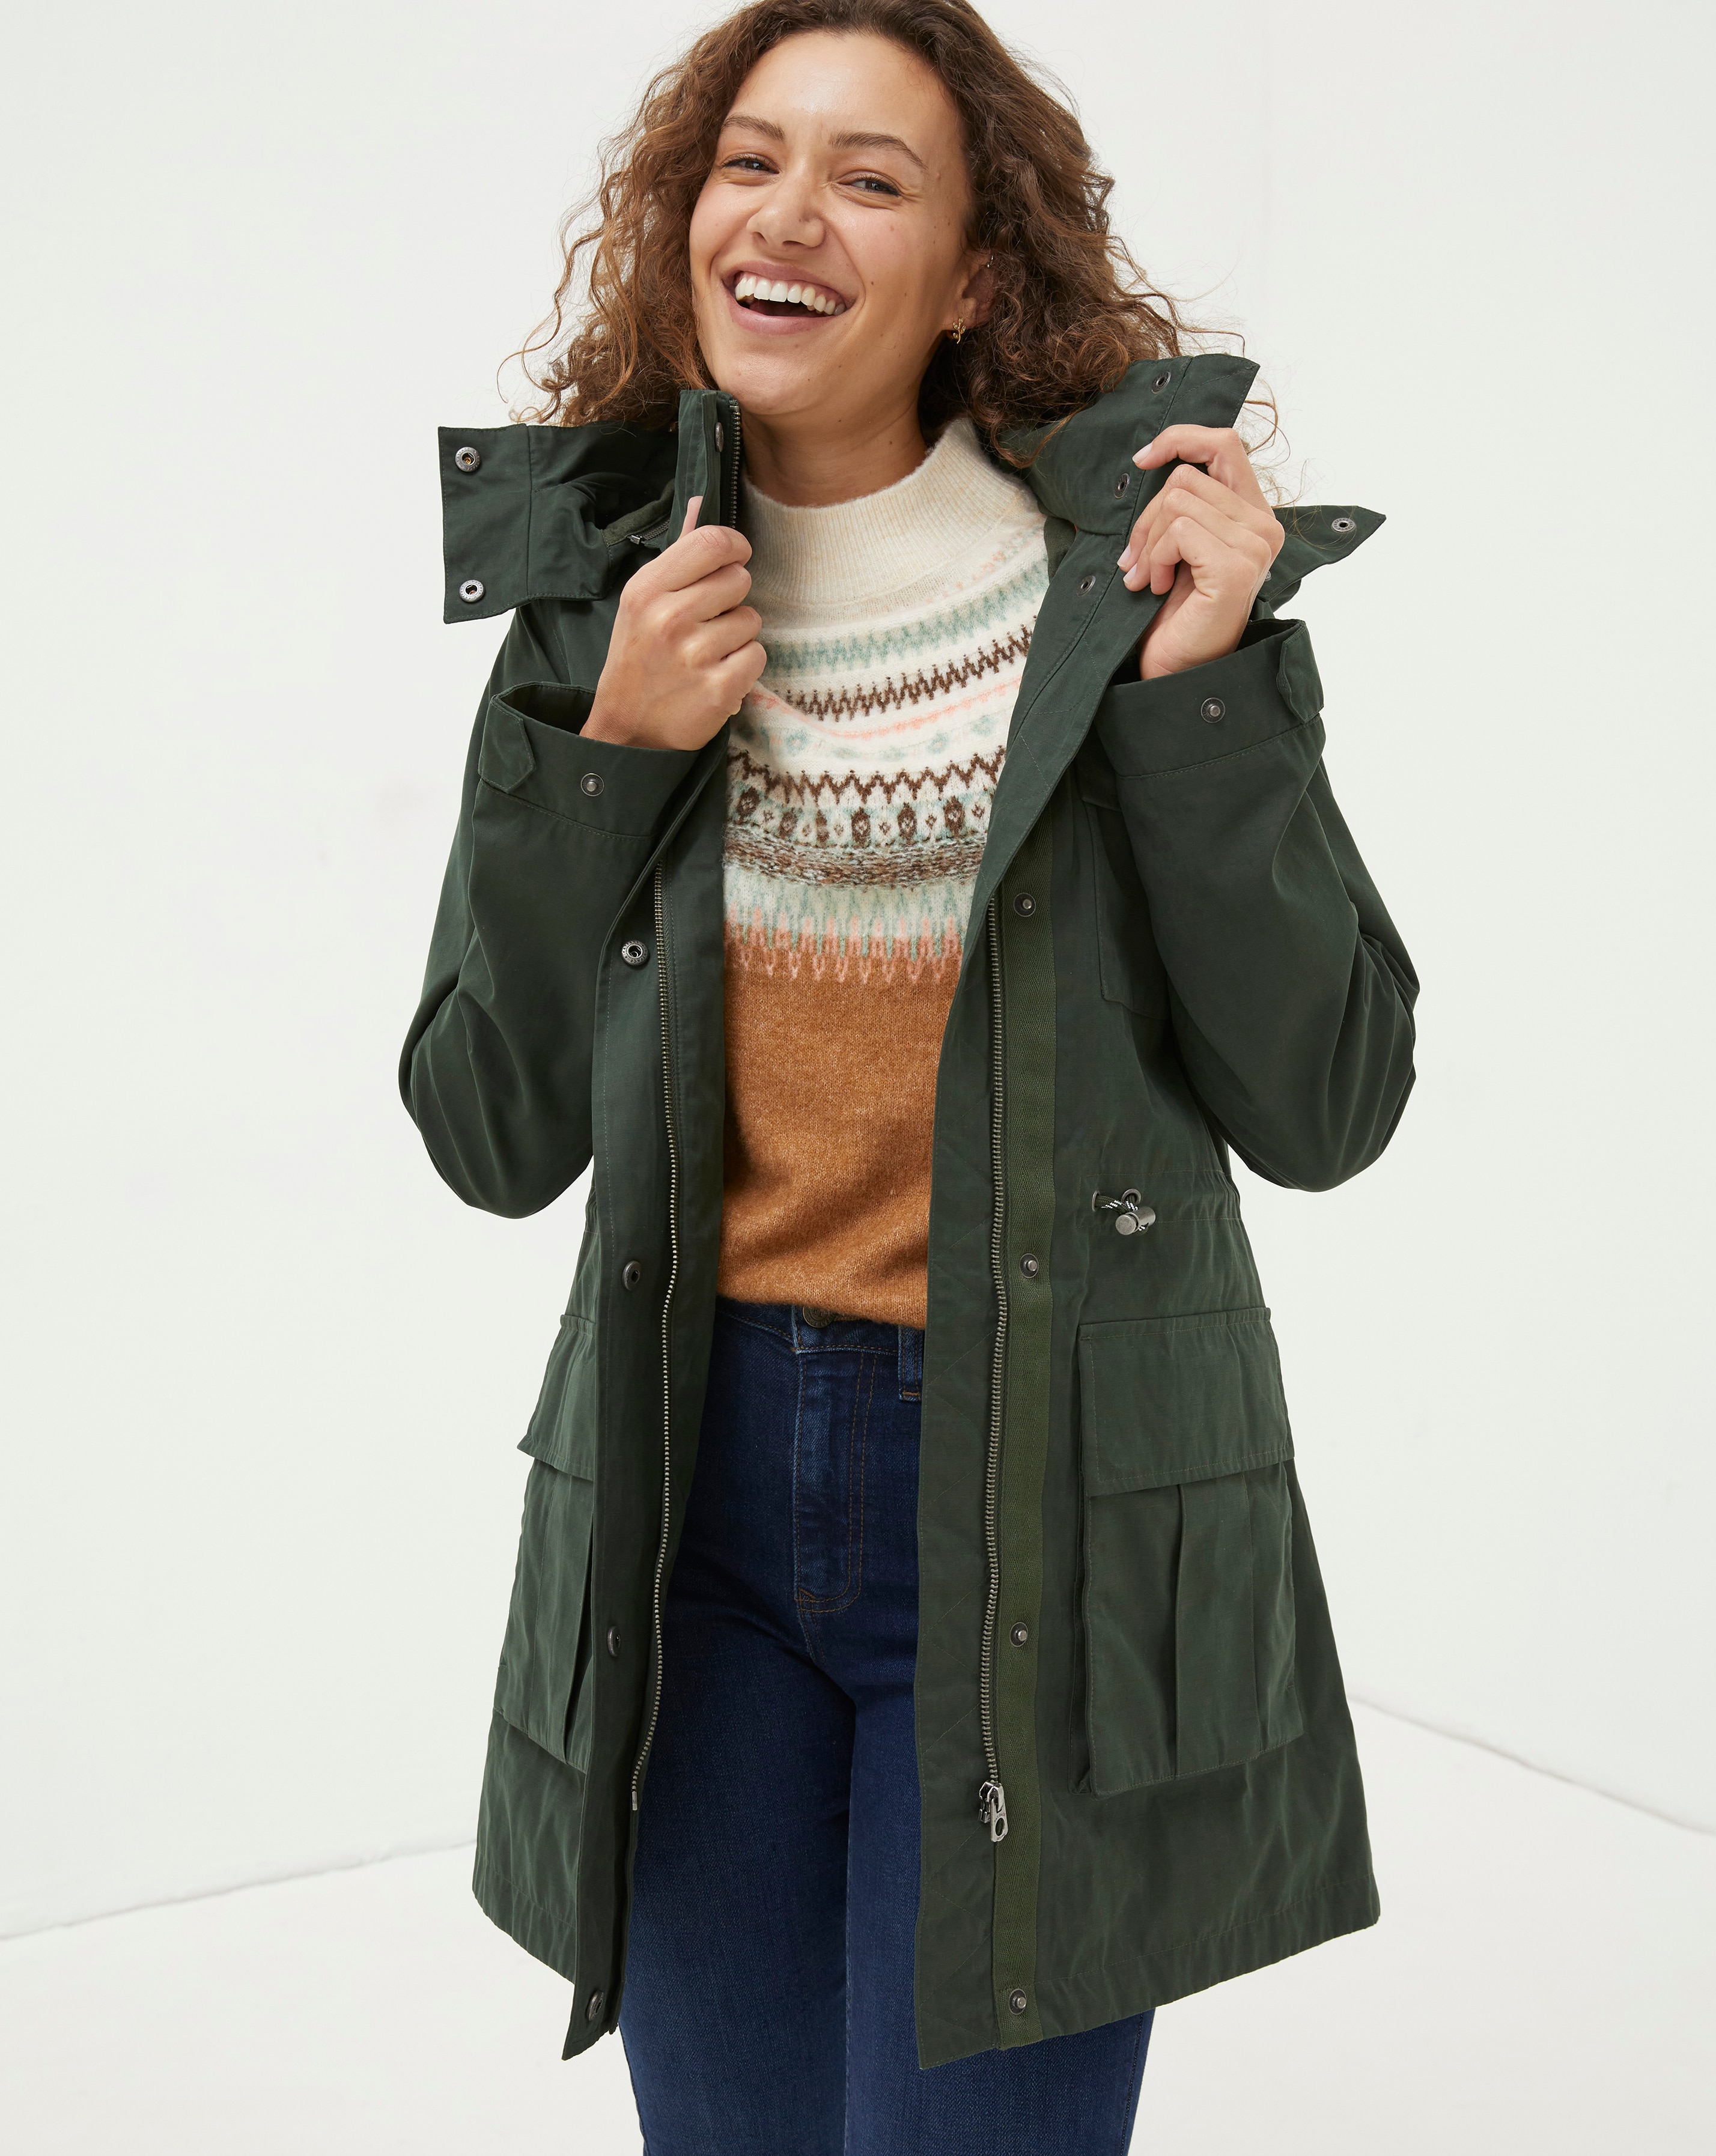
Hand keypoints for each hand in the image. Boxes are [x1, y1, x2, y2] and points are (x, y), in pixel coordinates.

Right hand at [583, 496, 766, 748]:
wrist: (627, 731)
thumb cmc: (638, 661)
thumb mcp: (643, 603)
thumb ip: (678, 556)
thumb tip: (701, 502)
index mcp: (648, 590)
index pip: (712, 542)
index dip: (734, 547)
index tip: (734, 559)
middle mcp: (670, 617)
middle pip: (739, 579)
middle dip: (732, 598)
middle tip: (708, 621)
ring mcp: (695, 655)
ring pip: (751, 619)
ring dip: (738, 635)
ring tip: (708, 653)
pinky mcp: (719, 688)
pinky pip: (757, 655)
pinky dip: (743, 666)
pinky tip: (718, 674)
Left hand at [1120, 427, 1283, 681]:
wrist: (1175, 670)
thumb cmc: (1172, 613)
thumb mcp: (1177, 545)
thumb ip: (1183, 503)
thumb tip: (1155, 457)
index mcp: (1253, 514)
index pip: (1225, 443)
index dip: (1180, 438)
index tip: (1142, 460)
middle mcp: (1264, 526)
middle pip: (1188, 476)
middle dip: (1147, 517)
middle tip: (1136, 560)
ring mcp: (1255, 546)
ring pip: (1178, 501)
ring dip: (1148, 542)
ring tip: (1149, 578)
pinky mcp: (1237, 567)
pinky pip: (1178, 530)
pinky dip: (1155, 558)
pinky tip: (1160, 587)